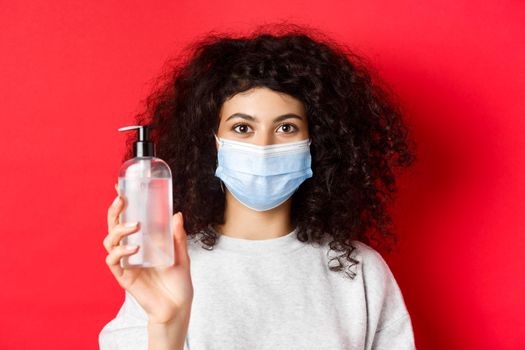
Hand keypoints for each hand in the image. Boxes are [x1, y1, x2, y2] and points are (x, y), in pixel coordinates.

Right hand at [103, 184, 193, 323]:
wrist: (178, 306)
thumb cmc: (178, 281)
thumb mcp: (181, 254)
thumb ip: (178, 236)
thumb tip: (177, 214)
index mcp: (142, 242)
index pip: (127, 220)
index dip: (121, 205)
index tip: (120, 188)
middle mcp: (130, 250)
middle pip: (113, 227)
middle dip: (114, 212)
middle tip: (121, 199)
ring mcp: (126, 263)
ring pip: (110, 242)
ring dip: (119, 230)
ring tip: (135, 226)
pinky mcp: (124, 277)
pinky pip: (114, 262)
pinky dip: (120, 252)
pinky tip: (133, 249)